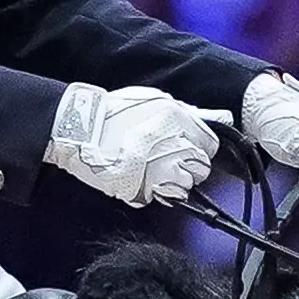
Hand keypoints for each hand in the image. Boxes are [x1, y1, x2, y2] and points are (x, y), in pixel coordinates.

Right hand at [47, 82, 218, 208]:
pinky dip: (150, 191)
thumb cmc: (115, 112)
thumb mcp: (154, 100)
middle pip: (200, 169)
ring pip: (183, 188)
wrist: (77, 128)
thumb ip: (189, 112)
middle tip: (165, 159)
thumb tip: (222, 117)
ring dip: (171, 182)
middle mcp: (172, 146)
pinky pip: (158, 198)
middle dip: (188, 167)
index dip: (198, 148)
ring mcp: (156, 171)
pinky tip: (137, 176)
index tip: (186, 148)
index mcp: (177, 120)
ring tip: (150, 169)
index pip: (210, 146)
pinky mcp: (140, 190)